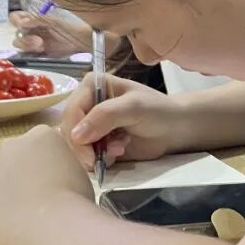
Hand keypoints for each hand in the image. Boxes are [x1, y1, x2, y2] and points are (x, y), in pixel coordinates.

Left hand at [0, 124, 93, 244]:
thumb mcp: (80, 172)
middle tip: (36, 198)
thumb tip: (57, 174)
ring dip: (1, 189)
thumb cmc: (75, 201)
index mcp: (42, 135)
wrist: (51, 228)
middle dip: (21, 173)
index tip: (54, 182)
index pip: (41, 143)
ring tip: (17, 215)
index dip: (46, 165)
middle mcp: (11, 144)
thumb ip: (63, 165)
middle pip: (14, 156)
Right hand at [9, 11, 90, 56]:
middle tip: (38, 41)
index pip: (16, 18)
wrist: (81, 40)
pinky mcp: (38, 55)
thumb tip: (22, 24)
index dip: (16, 21)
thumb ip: (37, 20)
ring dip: (28, 46)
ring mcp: (34, 43)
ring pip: (20, 45)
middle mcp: (32, 31)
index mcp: (33, 19)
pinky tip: (42, 52)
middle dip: (25, 38)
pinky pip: (28, 55)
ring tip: (41, 45)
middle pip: (16, 34)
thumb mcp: (53, 20)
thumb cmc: (70, 26)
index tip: (22, 24)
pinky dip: (31, 54)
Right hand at [60, 74, 179, 170]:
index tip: (89, 154)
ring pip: (76, 146)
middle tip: (109, 155)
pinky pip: (87, 156)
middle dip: (86, 147)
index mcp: (92, 85)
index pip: (71, 110)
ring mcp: (91, 125)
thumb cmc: (157, 110)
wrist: (175, 130)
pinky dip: (102, 159)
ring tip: (120, 149)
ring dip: (97, 153)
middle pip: (69, 130)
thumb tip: (76, 135)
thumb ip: (105, 116)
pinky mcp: (98, 143)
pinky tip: (120, 152)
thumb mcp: (134, 107)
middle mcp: (87, 104)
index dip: (76, 133)